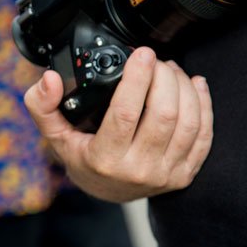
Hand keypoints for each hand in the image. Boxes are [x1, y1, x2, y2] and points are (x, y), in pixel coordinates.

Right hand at [24, 47, 212, 202]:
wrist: (107, 192)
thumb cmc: (83, 157)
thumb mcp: (55, 134)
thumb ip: (43, 105)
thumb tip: (50, 79)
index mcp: (104, 158)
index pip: (125, 113)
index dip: (137, 79)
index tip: (141, 53)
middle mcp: (137, 169)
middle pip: (163, 114)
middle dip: (164, 77)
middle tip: (155, 60)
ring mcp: (165, 174)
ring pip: (188, 122)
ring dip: (183, 87)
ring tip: (170, 70)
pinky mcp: (185, 174)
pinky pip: (204, 136)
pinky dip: (204, 105)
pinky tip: (194, 85)